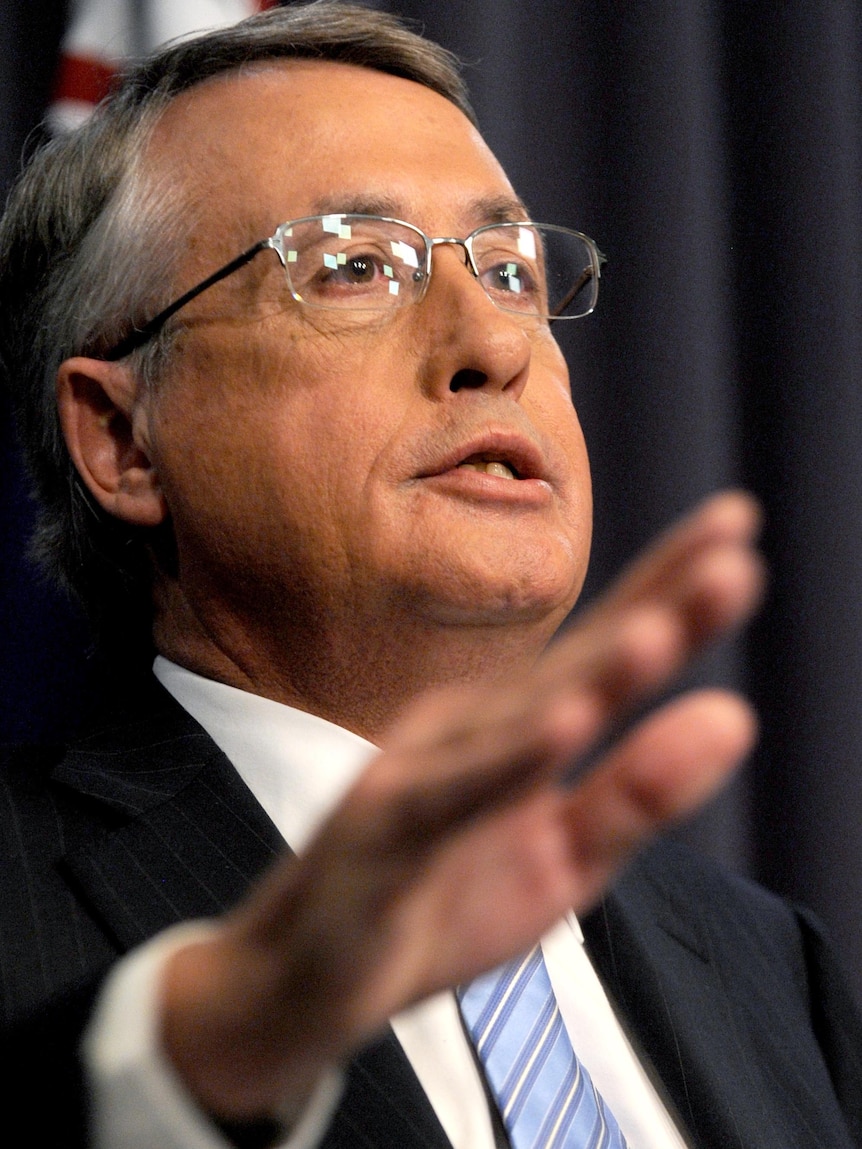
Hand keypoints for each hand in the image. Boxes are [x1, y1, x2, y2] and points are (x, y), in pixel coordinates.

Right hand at [160, 490, 763, 1120]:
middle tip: (733, 534)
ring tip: (664, 626)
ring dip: (592, 672)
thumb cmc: (438, 902)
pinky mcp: (381, 834)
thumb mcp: (565, 858)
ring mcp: (421, 773)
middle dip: (654, 602)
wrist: (310, 978)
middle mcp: (470, 730)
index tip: (738, 527)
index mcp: (517, 727)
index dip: (671, 591)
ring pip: (516, 717)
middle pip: (574, 663)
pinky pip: (450, 796)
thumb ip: (642, 791)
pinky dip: (503, 761)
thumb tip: (736, 714)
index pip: (606, 651)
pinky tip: (561, 725)